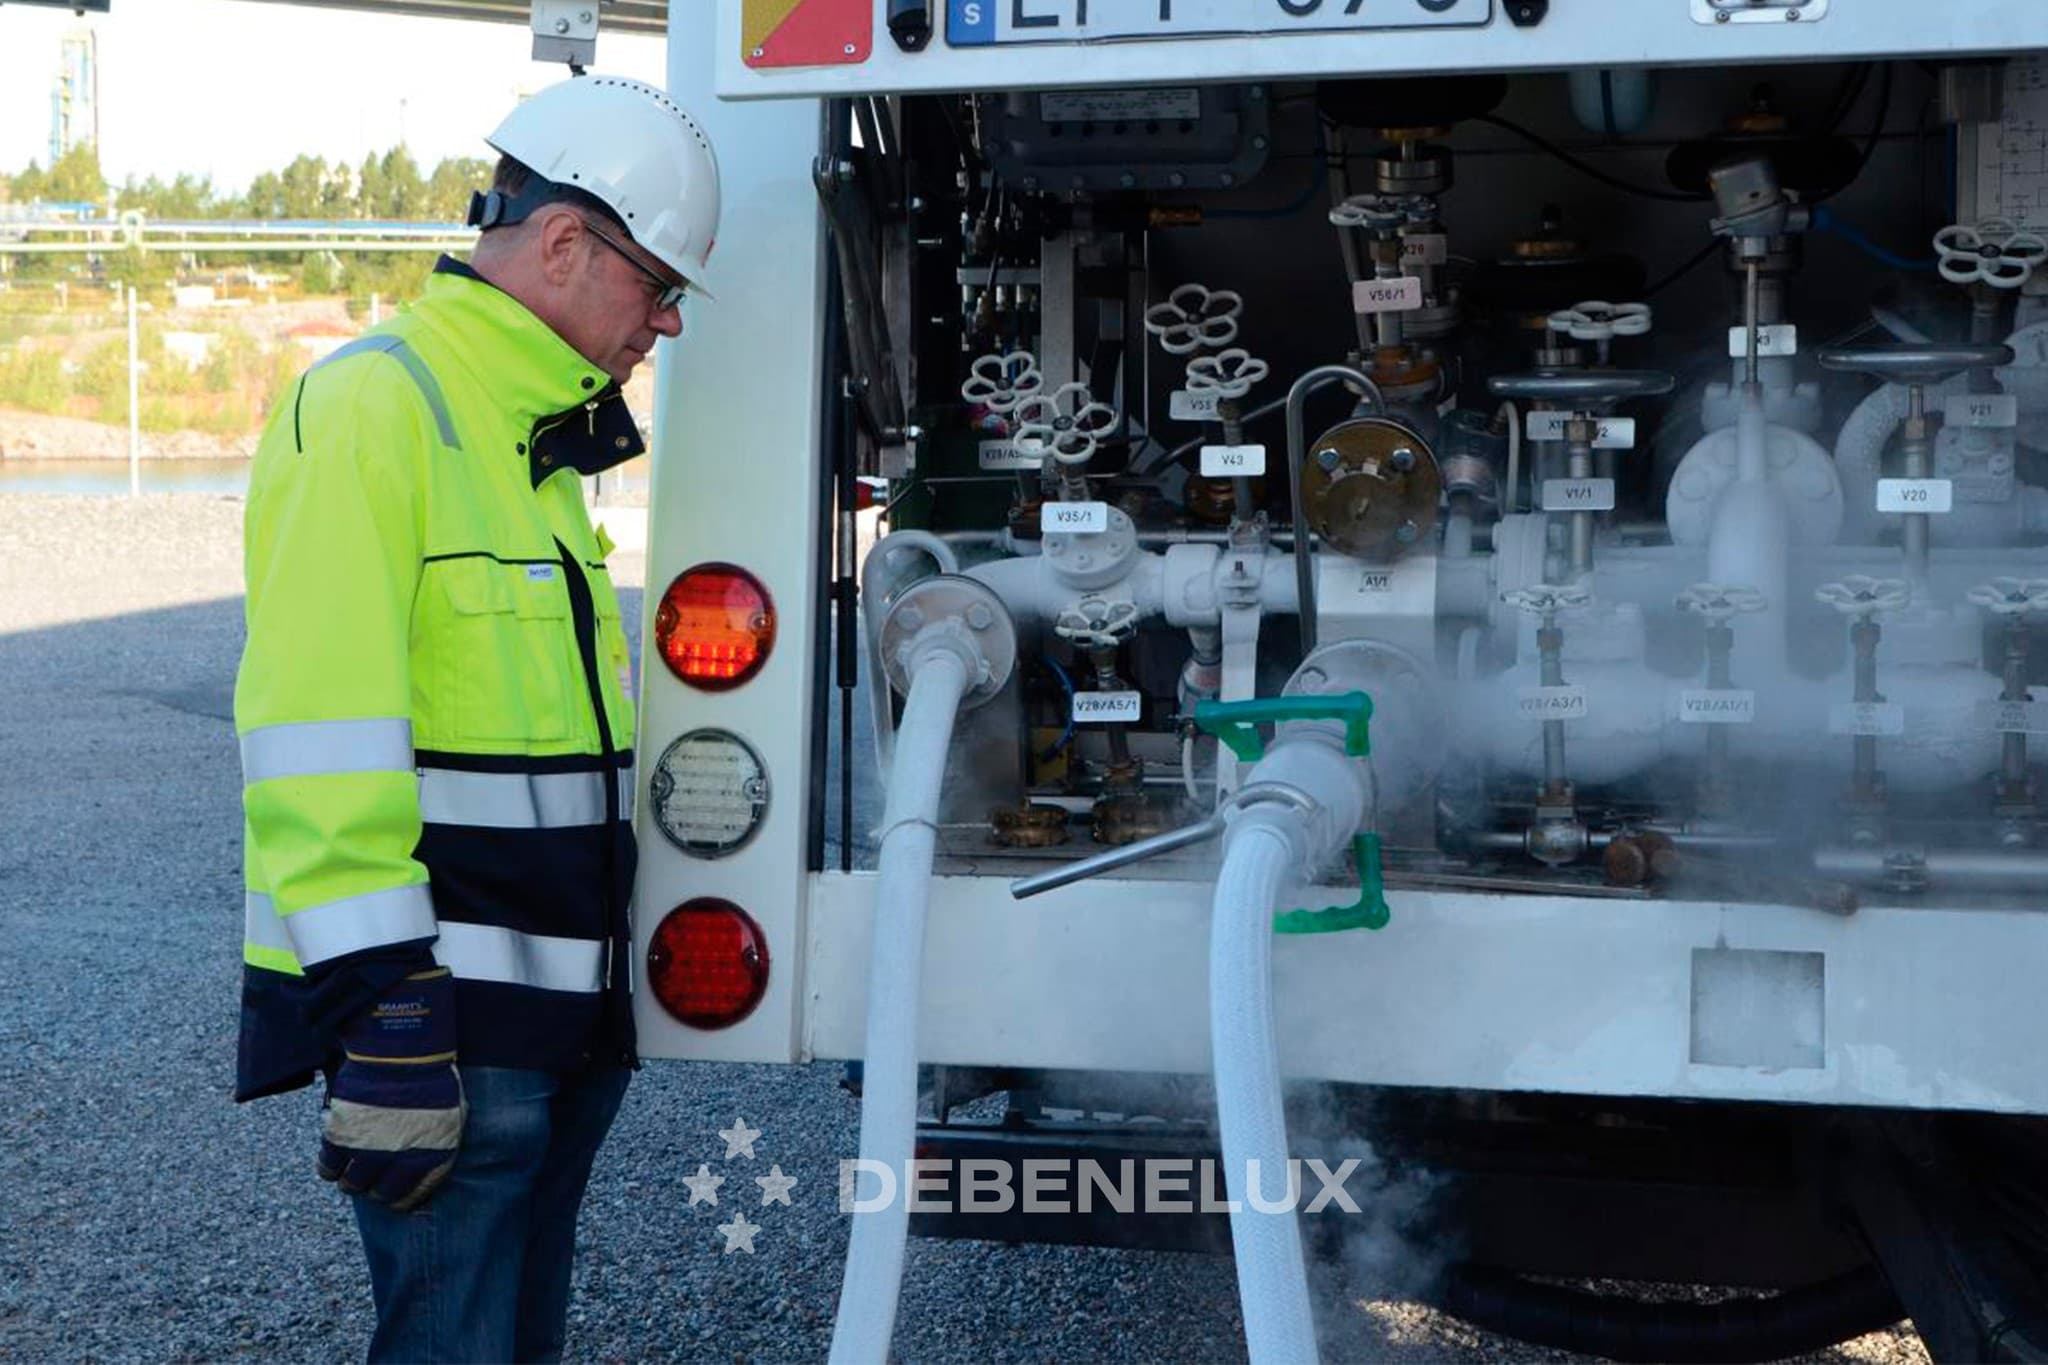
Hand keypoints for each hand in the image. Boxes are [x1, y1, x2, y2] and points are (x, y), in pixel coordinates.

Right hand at [317, 966, 465, 1210]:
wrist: (402, 1051)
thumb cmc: (430, 1080)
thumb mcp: (450, 1116)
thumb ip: (439, 1146)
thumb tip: (427, 1175)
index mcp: (431, 1156)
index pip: (410, 1195)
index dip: (398, 1198)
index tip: (391, 1195)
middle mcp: (400, 1159)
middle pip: (378, 1193)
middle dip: (373, 1188)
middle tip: (369, 1177)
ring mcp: (369, 1149)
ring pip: (351, 1185)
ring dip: (350, 1180)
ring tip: (351, 1168)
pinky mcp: (342, 1135)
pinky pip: (328, 1168)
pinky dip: (328, 1167)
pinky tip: (333, 1159)